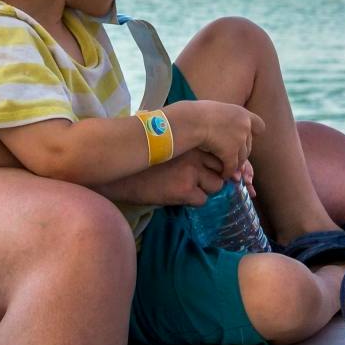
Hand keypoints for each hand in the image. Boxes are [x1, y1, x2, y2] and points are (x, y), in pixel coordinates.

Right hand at [105, 148, 228, 207]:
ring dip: (205, 190)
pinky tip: (178, 196)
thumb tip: (209, 164)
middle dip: (212, 177)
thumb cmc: (145, 163)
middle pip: (221, 169)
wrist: (123, 176)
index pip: (219, 153)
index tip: (209, 170)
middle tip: (198, 182)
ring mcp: (192, 172)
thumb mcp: (171, 150)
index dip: (215, 164)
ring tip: (187, 189)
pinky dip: (193, 201)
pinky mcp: (185, 190)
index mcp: (192, 143)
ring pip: (216, 186)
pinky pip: (202, 200)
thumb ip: (189, 153)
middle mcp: (195, 155)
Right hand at [167, 99, 254, 175]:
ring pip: (242, 158)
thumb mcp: (218, 111)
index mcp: (242, 113)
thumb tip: (226, 125)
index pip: (259, 125)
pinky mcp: (231, 152)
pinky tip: (223, 175)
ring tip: (227, 169)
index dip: (253, 133)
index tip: (245, 138)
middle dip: (240, 152)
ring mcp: (239, 139)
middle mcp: (245, 125)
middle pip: (248, 145)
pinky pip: (232, 167)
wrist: (190, 120)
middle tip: (231, 158)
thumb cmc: (196, 114)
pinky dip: (228, 172)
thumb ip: (226, 119)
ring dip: (235, 164)